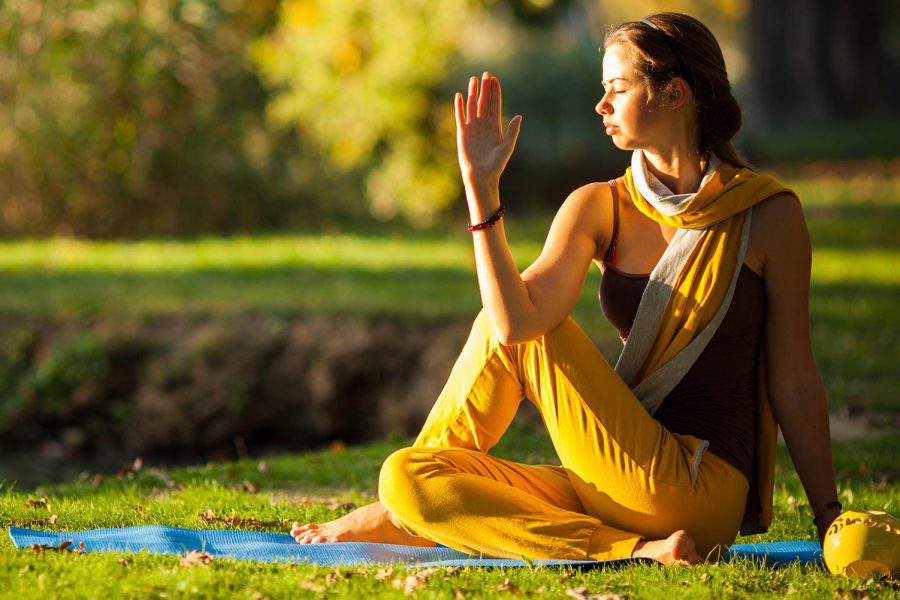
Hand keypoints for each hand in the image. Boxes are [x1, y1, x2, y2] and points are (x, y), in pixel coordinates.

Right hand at [454, 72, 521, 189]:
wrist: (481, 175)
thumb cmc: (496, 164)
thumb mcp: (507, 147)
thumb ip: (512, 131)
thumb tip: (519, 116)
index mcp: (495, 126)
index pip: (495, 104)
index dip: (495, 92)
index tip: (495, 79)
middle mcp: (483, 124)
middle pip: (484, 102)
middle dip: (485, 88)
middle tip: (486, 73)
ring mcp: (472, 127)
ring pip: (472, 106)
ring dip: (473, 93)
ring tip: (473, 79)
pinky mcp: (462, 133)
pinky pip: (460, 117)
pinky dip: (459, 106)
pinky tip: (459, 96)